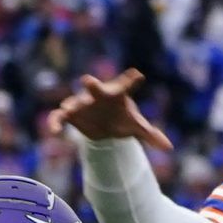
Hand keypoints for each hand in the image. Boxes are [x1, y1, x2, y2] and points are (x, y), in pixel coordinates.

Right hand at [46, 69, 173, 149]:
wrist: (105, 126)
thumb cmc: (122, 120)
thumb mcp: (136, 127)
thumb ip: (150, 135)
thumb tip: (169, 147)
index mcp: (117, 94)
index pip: (126, 86)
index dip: (131, 80)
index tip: (137, 75)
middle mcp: (98, 95)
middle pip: (95, 88)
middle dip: (91, 85)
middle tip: (87, 81)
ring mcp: (83, 103)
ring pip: (75, 101)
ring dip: (71, 104)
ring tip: (68, 108)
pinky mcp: (71, 115)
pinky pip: (60, 116)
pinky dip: (55, 122)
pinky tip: (54, 131)